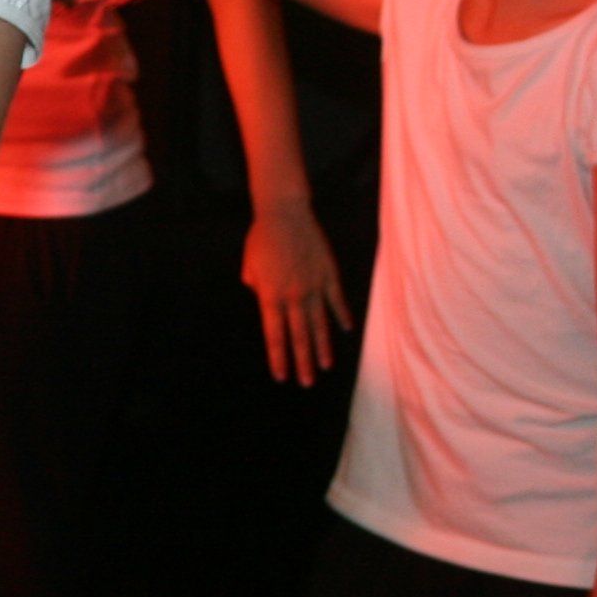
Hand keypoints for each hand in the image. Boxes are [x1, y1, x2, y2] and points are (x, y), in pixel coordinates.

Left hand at [243, 203, 352, 385]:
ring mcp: (313, 286)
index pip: (275, 335)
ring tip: (325, 366)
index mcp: (270, 296)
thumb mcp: (250, 265)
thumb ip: (256, 287)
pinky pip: (337, 300)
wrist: (284, 213)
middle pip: (299, 336)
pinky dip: (342, 316)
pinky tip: (346, 330)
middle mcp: (293, 296)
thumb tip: (263, 299)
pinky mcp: (329, 274)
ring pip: (320, 323)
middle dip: (302, 361)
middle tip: (306, 383)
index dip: (278, 358)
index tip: (282, 377)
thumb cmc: (261, 238)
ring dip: (322, 346)